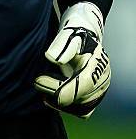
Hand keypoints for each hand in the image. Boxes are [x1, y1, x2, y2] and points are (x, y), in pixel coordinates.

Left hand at [34, 2, 109, 117]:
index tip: (38, 80)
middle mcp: (102, 79)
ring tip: (43, 88)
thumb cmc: (75, 29)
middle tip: (36, 81)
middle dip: (54, 92)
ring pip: (80, 108)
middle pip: (78, 99)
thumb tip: (51, 59)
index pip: (81, 85)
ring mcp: (99, 89)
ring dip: (60, 102)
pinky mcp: (93, 94)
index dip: (57, 87)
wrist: (84, 30)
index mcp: (98, 64)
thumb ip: (61, 45)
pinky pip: (81, 109)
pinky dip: (66, 106)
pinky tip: (50, 96)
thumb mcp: (68, 32)